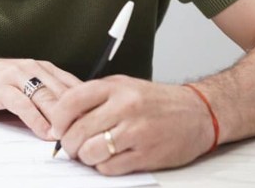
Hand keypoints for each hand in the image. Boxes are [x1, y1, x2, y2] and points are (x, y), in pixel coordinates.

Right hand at [0, 58, 81, 139]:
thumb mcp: (29, 83)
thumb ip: (49, 94)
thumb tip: (75, 114)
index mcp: (44, 68)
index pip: (73, 84)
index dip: (87, 104)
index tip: (97, 121)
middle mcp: (34, 69)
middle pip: (63, 92)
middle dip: (77, 114)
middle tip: (88, 133)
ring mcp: (17, 77)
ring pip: (46, 98)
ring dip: (60, 119)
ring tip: (70, 136)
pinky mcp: (2, 88)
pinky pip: (24, 105)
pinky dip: (37, 120)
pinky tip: (44, 132)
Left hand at [48, 75, 214, 174]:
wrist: (197, 113)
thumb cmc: (157, 101)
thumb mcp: (124, 87)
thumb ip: (95, 98)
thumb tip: (63, 118)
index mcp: (116, 88)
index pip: (71, 101)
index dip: (57, 119)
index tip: (57, 128)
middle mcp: (125, 107)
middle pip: (78, 131)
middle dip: (69, 144)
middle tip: (71, 147)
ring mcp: (137, 132)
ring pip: (91, 152)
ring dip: (85, 158)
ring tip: (91, 153)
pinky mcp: (146, 155)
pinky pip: (109, 168)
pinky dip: (103, 167)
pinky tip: (110, 159)